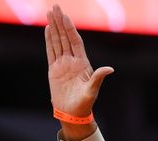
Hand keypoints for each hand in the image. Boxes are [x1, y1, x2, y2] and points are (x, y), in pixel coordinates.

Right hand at [45, 5, 112, 122]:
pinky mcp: (53, 69)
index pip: (75, 41)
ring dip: (53, 27)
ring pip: (57, 42)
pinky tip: (47, 29)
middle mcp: (72, 61)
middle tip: (55, 6)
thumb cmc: (84, 104)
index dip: (70, 28)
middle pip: (65, 37)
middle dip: (60, 22)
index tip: (65, 16)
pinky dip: (49, 40)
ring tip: (49, 13)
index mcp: (83, 64)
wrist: (73, 113)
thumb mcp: (92, 90)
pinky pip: (50, 51)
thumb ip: (98, 78)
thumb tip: (110, 69)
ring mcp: (62, 64)